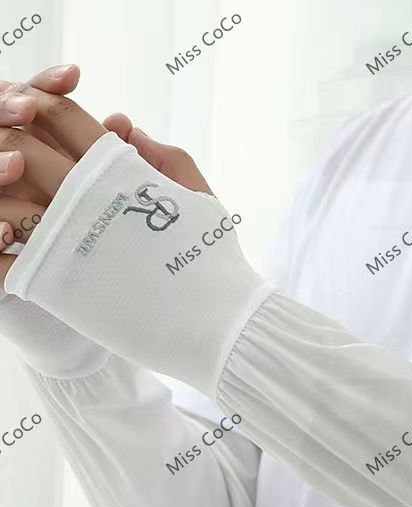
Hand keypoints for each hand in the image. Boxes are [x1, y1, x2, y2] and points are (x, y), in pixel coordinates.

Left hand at [0, 66, 267, 395]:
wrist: (220, 326)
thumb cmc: (217, 263)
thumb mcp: (202, 199)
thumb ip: (165, 158)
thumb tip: (124, 127)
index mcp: (121, 171)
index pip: (61, 116)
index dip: (39, 105)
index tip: (35, 115)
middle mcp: (86, 198)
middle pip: (18, 147)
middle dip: (6, 143)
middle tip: (14, 157)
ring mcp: (66, 240)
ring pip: (3, 197)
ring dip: (1, 192)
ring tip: (13, 204)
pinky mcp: (56, 284)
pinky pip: (4, 256)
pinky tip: (9, 241)